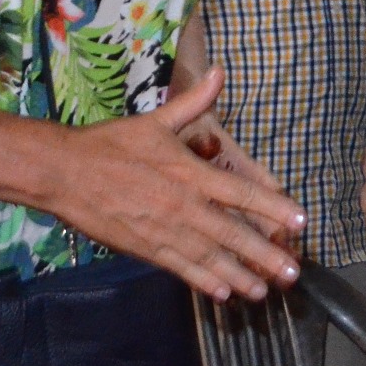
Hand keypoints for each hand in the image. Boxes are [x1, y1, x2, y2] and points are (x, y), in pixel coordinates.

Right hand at [53, 65, 306, 301]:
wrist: (64, 173)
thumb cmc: (110, 144)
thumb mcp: (155, 120)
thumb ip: (193, 102)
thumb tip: (219, 72)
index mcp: (190, 174)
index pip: (242, 194)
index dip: (274, 208)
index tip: (301, 220)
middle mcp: (184, 206)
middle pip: (234, 235)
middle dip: (266, 255)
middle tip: (293, 272)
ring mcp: (165, 231)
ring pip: (211, 258)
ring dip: (240, 275)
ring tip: (265, 291)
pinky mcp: (145, 249)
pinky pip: (181, 268)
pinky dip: (204, 281)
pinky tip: (222, 293)